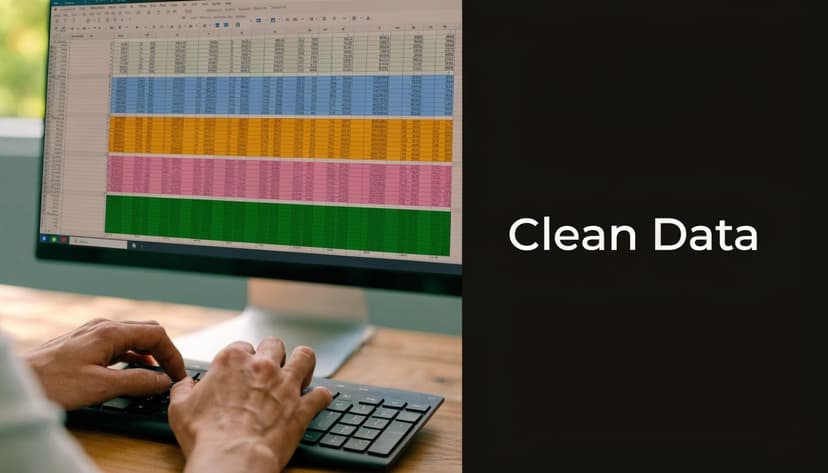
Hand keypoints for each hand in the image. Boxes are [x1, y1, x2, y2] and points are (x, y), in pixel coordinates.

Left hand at [24, 318, 185, 409]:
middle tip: (171, 373)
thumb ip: (137, 381)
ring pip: (131, 337)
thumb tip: (163, 381)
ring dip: (148, 354)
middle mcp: (102, 327)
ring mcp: (91, 334)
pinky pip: (117, 344)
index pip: (157, 334)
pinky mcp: (83, 344)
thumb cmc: (52, 382)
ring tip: (155, 375)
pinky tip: (130, 371)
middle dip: (164, 351)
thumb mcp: (101, 386)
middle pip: (147, 331)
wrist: (19, 381)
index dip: (173, 354)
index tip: (178, 374)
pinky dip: (132, 356)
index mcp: (110, 332)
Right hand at [169, 338, 332, 472]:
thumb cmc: (205, 435)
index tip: (242, 371)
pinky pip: (321, 394)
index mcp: (232, 361)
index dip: (242, 358)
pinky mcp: (302, 407)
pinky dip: (321, 397)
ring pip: (304, 357)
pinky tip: (318, 400)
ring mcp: (285, 385)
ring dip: (303, 363)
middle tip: (271, 369)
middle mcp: (262, 366)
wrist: (232, 458)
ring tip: (300, 373)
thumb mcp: (180, 408)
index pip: (242, 346)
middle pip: (275, 344)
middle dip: (274, 354)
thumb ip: (182, 390)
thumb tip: (184, 384)